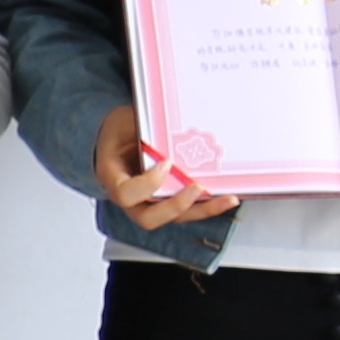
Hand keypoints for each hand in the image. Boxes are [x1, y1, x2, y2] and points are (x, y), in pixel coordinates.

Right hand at [95, 104, 236, 231]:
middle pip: (149, 218)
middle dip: (176, 206)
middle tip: (196, 188)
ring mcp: (148, 202)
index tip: (166, 163)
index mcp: (112, 176)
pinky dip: (206, 205)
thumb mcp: (126, 120)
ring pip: (173, 218)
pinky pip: (186, 210)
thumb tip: (173, 134)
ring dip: (202, 210)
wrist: (121, 134)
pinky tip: (225, 197)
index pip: (124, 194)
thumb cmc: (121, 128)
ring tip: (227, 199)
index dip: (148, 184)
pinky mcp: (167, 200)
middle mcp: (129, 197)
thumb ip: (145, 130)